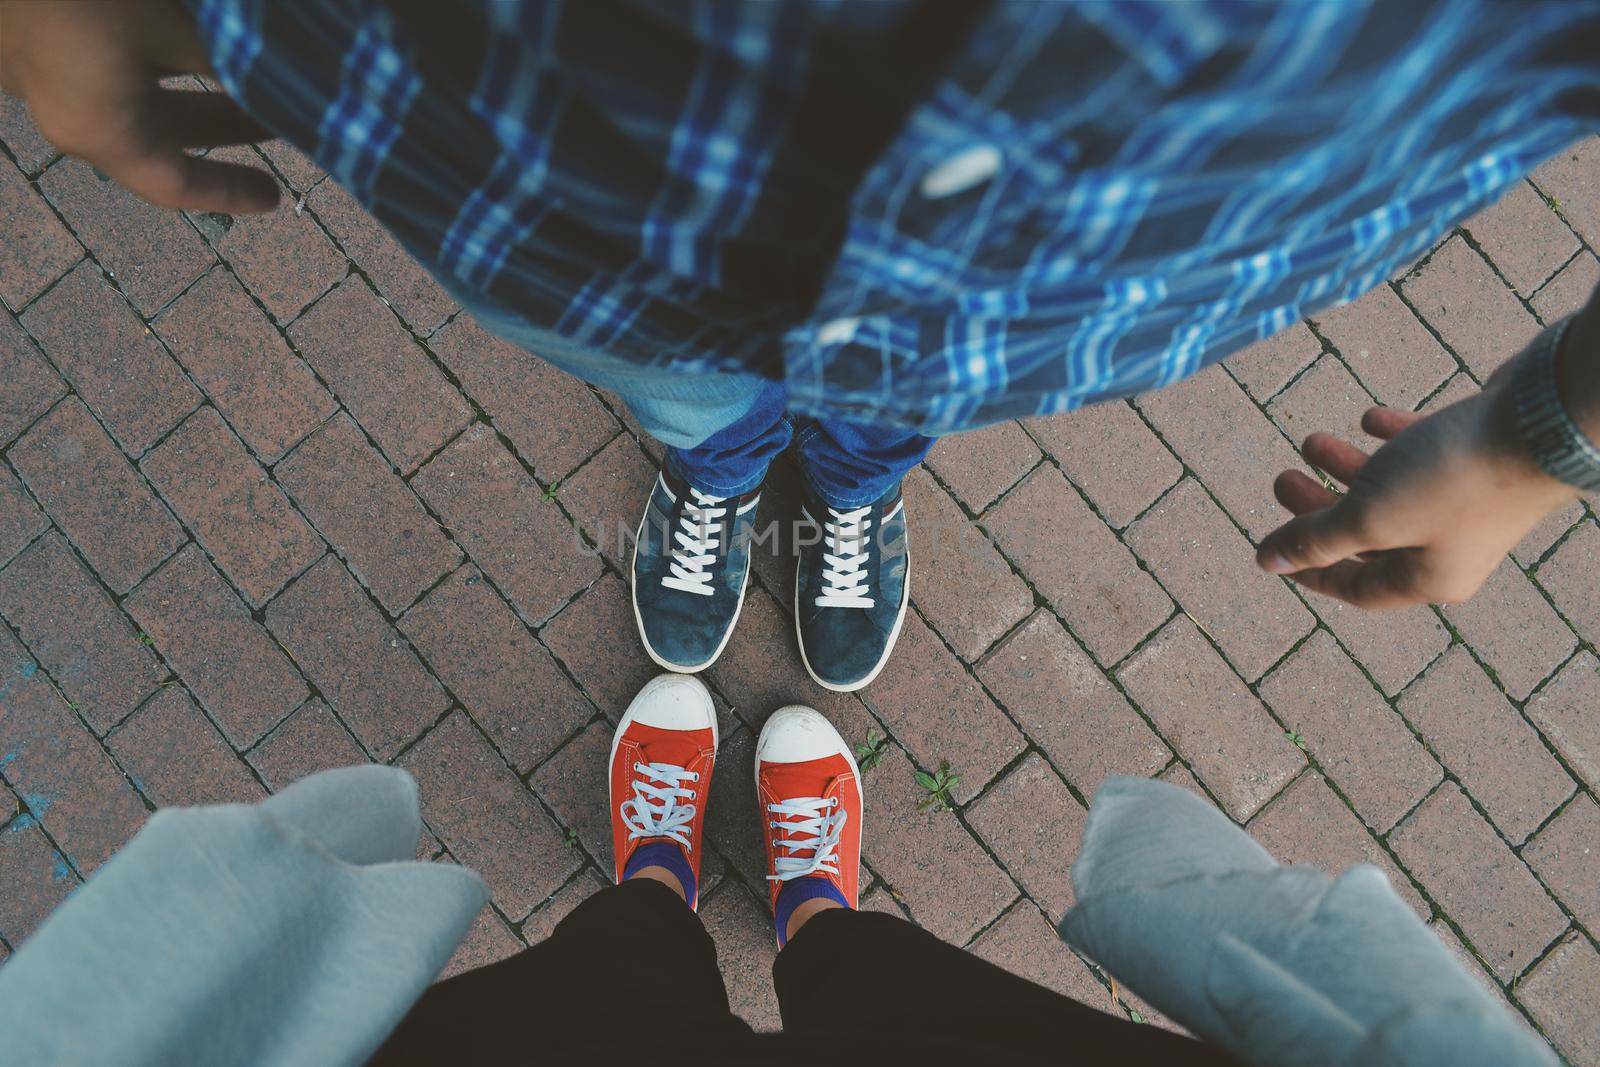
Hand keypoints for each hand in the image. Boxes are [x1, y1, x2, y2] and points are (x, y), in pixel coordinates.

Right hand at [0, 0, 276, 212]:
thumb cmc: (77, 1)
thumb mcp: (168, 32)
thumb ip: (228, 63)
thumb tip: (276, 77)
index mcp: (102, 133)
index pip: (176, 185)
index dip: (228, 191)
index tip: (271, 198)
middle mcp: (70, 112)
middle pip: (163, 135)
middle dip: (224, 125)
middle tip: (274, 122)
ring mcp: (47, 69)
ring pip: (140, 90)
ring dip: (192, 79)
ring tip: (241, 64)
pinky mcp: (40, 28)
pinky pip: (110, 57)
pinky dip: (157, 49)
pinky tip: (179, 25)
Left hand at [1255, 340, 1578, 608]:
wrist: (1545, 418)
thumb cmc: (1453, 479)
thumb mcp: (1369, 517)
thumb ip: (1315, 539)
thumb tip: (1266, 562)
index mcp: (1428, 577)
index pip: (1357, 588)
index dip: (1310, 571)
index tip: (1273, 551)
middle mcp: (1452, 546)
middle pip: (1369, 535)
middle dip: (1320, 509)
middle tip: (1281, 480)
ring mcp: (1470, 500)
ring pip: (1393, 489)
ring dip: (1347, 467)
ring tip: (1309, 439)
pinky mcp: (1481, 453)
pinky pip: (1426, 451)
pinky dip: (1394, 438)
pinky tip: (1372, 418)